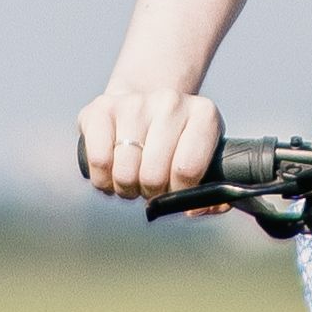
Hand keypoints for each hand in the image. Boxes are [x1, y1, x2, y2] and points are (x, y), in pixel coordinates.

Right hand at [75, 85, 225, 201]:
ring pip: (125, 172)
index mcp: (204, 114)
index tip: (175, 192)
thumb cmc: (175, 145)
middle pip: (153, 175)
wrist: (142, 107)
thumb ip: (212, 196)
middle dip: (150, 193)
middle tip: (151, 186)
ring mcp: (134, 103)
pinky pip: (99, 161)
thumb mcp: (203, 161)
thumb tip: (194, 209)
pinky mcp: (101, 108)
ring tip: (132, 179)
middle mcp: (171, 102)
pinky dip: (102, 179)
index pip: (188, 169)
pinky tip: (111, 172)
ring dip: (126, 188)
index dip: (178, 193)